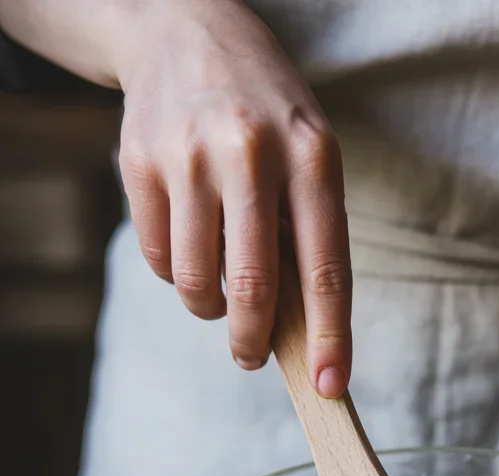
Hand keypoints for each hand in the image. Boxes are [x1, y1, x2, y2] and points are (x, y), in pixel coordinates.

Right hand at [116, 0, 349, 391]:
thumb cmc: (266, 113)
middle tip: (253, 357)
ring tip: (221, 290)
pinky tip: (191, 241)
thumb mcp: (310, 155)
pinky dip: (178, 273)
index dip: (329, 336)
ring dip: (211, 308)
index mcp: (312, 155)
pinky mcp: (139, 162)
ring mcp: (188, 156)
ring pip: (198, 284)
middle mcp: (250, 152)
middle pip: (254, 288)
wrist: (186, 29)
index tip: (329, 385)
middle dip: (255, 343)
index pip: (326, 268)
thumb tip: (301, 332)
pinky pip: (160, 260)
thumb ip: (310, 234)